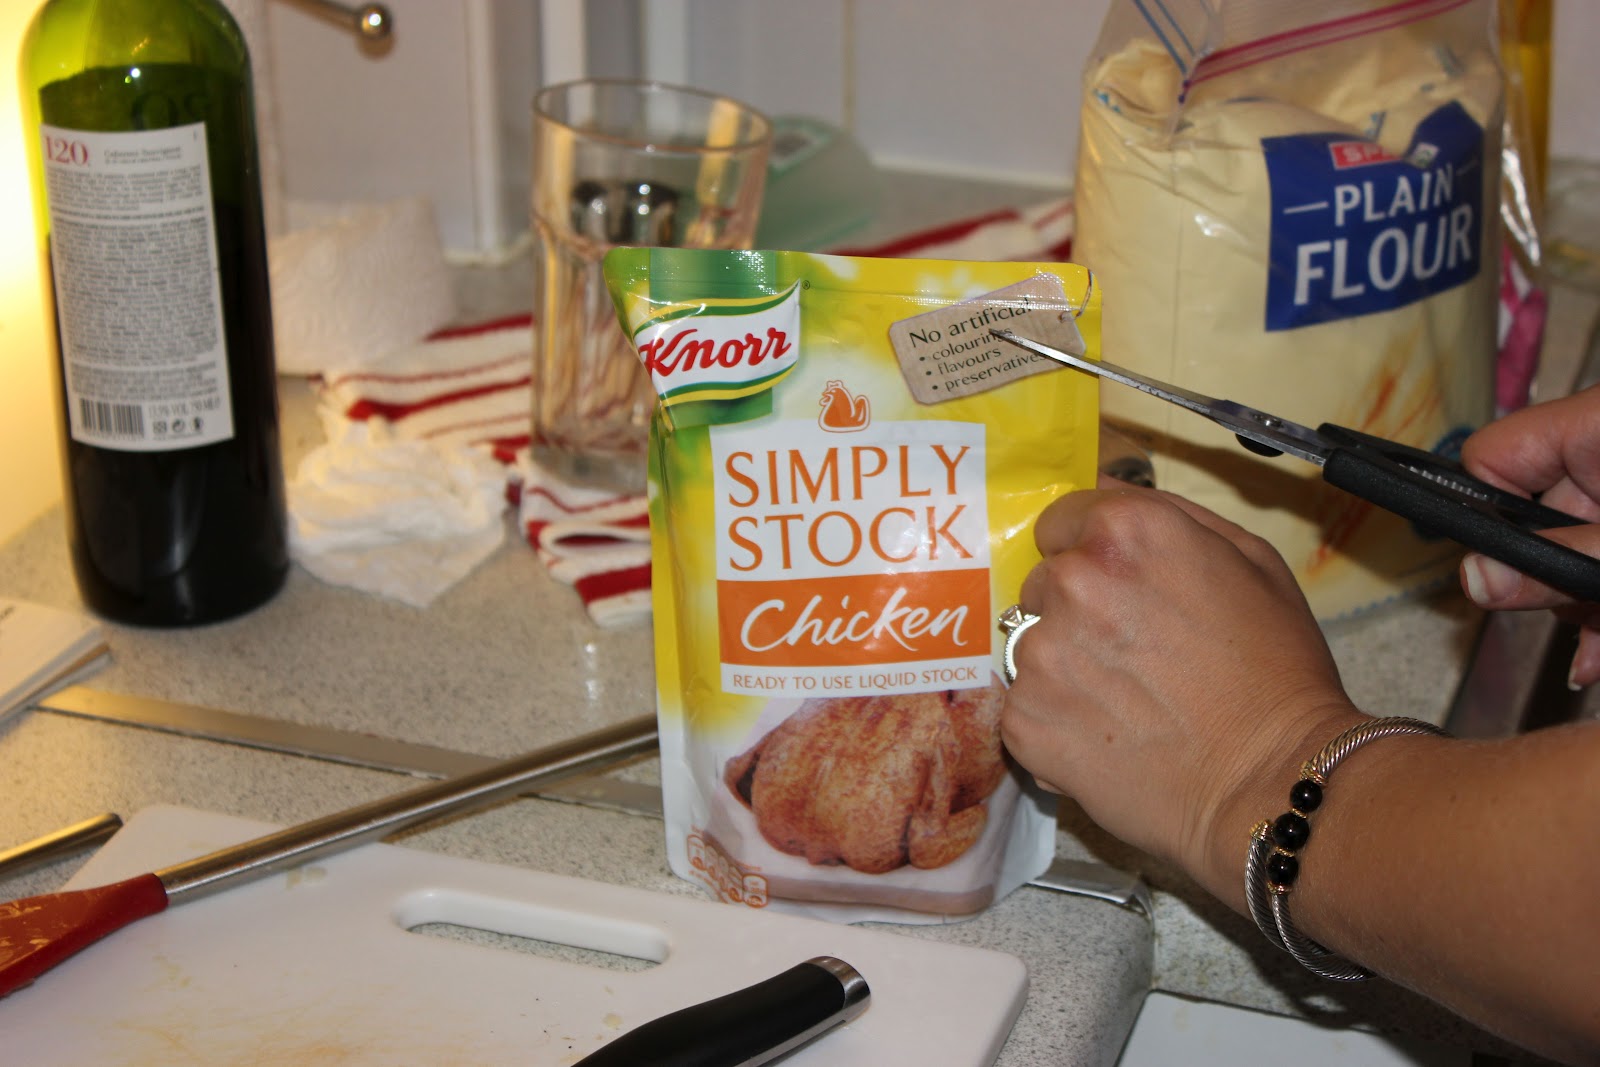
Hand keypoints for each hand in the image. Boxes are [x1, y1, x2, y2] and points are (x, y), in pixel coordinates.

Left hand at [999, 481, 1361, 901]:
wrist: (1271, 782)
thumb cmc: (1277, 672)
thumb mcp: (1251, 561)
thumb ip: (1171, 515)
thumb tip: (1106, 491)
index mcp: (1126, 531)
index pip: (1060, 521)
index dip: (1090, 555)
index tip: (1122, 589)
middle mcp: (1072, 582)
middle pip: (1042, 582)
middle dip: (1077, 610)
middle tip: (1134, 652)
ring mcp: (1039, 654)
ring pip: (1028, 644)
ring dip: (1063, 665)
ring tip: (1123, 700)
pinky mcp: (1022, 721)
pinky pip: (1022, 706)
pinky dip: (1054, 721)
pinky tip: (1106, 735)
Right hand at [1459, 387, 1599, 685]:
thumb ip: (1554, 562)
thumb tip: (1473, 579)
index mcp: (1594, 425)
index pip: (1491, 459)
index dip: (1485, 515)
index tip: (1501, 570)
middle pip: (1531, 518)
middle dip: (1544, 580)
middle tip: (1570, 614)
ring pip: (1571, 551)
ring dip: (1578, 605)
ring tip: (1598, 644)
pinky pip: (1599, 562)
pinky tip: (1597, 653)